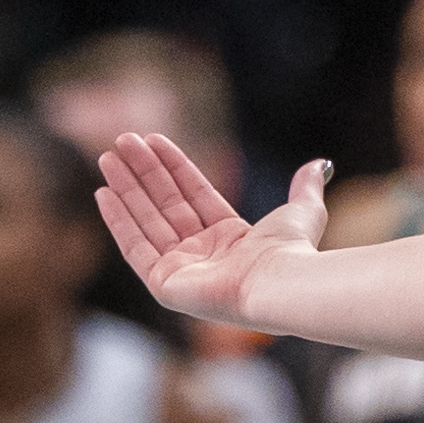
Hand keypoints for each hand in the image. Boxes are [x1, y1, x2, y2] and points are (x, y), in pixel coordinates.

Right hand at [96, 134, 329, 326]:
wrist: (277, 283)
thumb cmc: (291, 251)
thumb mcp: (302, 211)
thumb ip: (305, 187)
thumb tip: (320, 165)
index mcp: (230, 238)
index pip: (192, 194)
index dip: (172, 165)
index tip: (152, 138)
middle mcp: (202, 254)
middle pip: (165, 203)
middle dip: (142, 172)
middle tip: (121, 141)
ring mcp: (181, 269)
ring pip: (147, 219)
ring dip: (126, 188)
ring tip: (107, 157)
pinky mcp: (163, 284)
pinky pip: (134, 246)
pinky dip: (118, 220)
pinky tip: (103, 193)